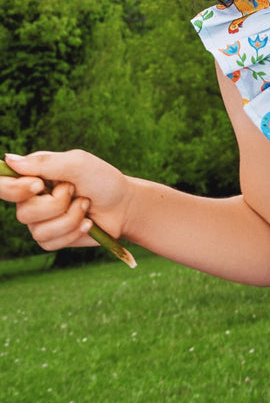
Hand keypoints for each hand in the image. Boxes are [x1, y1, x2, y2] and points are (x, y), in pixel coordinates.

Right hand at [1, 150, 131, 251]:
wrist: (125, 205)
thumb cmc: (102, 180)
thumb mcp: (77, 163)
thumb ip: (45, 162)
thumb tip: (9, 159)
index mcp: (32, 177)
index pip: (3, 185)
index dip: (14, 189)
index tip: (38, 185)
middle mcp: (31, 200)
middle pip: (23, 212)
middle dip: (56, 204)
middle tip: (74, 191)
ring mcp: (40, 221)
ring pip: (38, 230)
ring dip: (70, 217)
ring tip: (85, 205)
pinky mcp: (52, 239)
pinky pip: (50, 242)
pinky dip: (73, 231)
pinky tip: (87, 223)